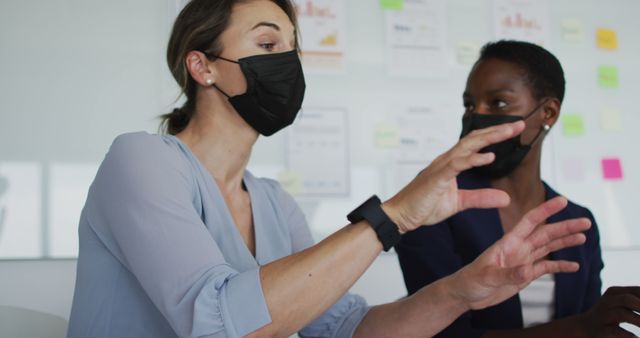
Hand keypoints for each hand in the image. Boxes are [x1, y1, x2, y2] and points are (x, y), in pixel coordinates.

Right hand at [382, 121, 524, 232]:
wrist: (401, 216)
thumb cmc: (424, 206)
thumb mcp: (459, 203)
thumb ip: (481, 198)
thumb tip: (505, 198)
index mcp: (451, 164)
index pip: (476, 144)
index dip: (495, 135)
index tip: (515, 130)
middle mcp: (446, 160)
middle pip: (475, 139)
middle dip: (497, 130)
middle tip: (519, 124)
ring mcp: (441, 167)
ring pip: (468, 146)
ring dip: (489, 138)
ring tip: (508, 132)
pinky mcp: (437, 178)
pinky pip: (457, 165)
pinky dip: (473, 160)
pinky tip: (488, 157)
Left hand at [447, 196, 590, 309]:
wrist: (465, 294)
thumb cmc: (469, 281)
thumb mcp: (486, 276)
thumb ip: (507, 274)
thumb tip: (528, 271)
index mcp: (508, 243)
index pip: (529, 222)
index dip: (545, 210)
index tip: (562, 200)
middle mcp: (518, 249)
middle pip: (545, 234)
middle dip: (565, 227)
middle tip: (585, 222)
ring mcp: (523, 261)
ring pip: (548, 247)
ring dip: (565, 242)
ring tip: (583, 237)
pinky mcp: (525, 275)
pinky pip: (546, 267)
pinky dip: (560, 266)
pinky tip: (573, 266)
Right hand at [577, 286, 639, 337]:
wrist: (583, 328)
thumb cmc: (609, 316)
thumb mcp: (621, 304)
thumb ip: (636, 301)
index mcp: (615, 292)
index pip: (638, 291)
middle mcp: (607, 301)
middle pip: (628, 299)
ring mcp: (602, 315)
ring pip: (621, 314)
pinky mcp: (601, 330)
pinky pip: (617, 331)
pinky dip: (631, 336)